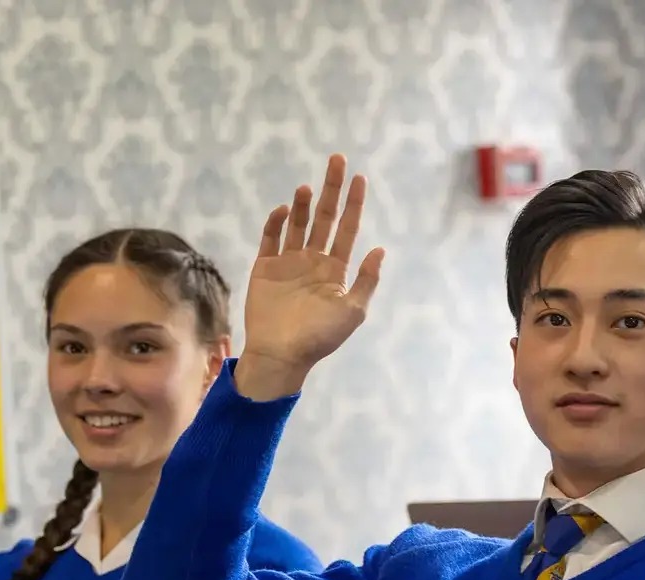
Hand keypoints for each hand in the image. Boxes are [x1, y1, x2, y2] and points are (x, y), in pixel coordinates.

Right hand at [235, 153, 384, 400]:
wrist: (281, 354)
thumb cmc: (320, 337)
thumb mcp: (353, 312)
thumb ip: (366, 280)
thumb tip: (380, 249)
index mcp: (335, 270)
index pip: (348, 229)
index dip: (354, 203)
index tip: (360, 178)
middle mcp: (313, 261)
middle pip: (324, 217)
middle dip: (331, 189)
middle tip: (337, 160)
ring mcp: (288, 263)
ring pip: (297, 224)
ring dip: (302, 204)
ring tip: (307, 187)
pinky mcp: (264, 269)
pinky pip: (270, 239)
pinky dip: (275, 223)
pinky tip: (282, 210)